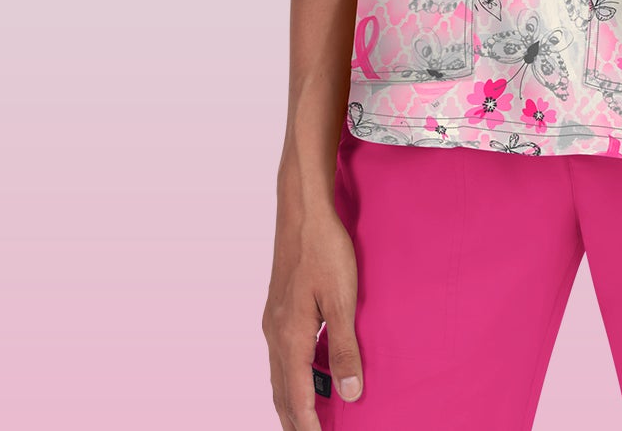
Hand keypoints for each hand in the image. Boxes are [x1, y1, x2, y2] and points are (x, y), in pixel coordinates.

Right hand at [262, 194, 363, 427]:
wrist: (303, 212)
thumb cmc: (325, 250)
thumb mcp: (343, 300)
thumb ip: (344, 347)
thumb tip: (349, 393)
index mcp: (290, 337)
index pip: (297, 397)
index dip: (309, 424)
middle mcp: (274, 334)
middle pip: (281, 392)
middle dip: (294, 420)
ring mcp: (272, 320)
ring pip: (278, 374)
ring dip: (290, 400)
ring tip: (305, 418)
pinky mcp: (277, 308)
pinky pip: (279, 356)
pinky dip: (289, 377)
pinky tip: (303, 374)